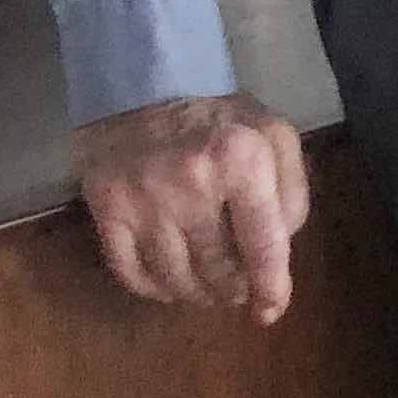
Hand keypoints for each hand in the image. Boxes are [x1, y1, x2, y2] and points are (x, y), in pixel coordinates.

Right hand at [72, 92, 310, 323]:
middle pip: (218, 270)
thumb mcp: (274, 137)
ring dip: (197, 294)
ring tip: (208, 286)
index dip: (270, 286)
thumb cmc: (220, 118)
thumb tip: (280, 254)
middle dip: (233, 289)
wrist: (142, 87)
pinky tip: (170, 282)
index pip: (262, 244)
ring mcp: (143, 199)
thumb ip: (291, 193)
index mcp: (241, 161)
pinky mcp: (106, 209)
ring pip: (176, 279)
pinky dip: (155, 289)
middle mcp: (190, 184)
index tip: (270, 311)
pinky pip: (131, 274)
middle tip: (237, 287)